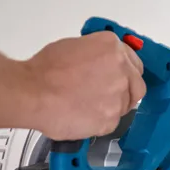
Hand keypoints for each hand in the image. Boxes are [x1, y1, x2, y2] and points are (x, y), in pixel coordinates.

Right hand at [24, 31, 145, 139]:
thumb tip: (101, 65)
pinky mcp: (110, 120)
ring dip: (109, 108)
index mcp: (112, 47)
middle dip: (125, 92)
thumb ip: (97, 55)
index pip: (134, 63)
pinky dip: (98, 122)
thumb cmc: (44, 70)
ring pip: (124, 107)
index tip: (119, 78)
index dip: (125, 73)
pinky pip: (110, 123)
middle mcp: (122, 70)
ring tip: (85, 106)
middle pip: (137, 86)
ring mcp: (118, 97)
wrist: (32, 93)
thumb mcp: (74, 47)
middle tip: (106, 96)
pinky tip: (81, 116)